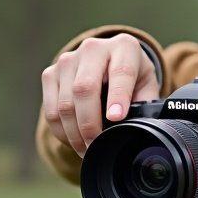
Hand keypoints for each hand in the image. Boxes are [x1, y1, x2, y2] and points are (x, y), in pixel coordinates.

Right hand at [40, 34, 159, 156]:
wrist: (110, 60)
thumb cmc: (132, 77)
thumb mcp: (146, 86)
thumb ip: (145, 105)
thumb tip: (139, 130)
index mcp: (124, 47)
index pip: (120, 72)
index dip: (117, 97)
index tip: (116, 119)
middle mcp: (93, 48)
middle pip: (84, 89)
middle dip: (90, 124)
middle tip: (96, 146)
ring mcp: (68, 60)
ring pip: (65, 103)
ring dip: (74, 133)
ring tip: (86, 149)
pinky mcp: (50, 73)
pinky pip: (51, 110)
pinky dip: (61, 131)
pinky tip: (74, 140)